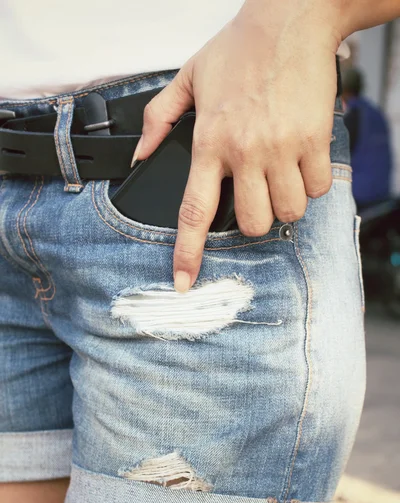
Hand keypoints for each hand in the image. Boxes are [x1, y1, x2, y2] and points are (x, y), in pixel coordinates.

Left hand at [132, 0, 342, 291]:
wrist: (290, 20)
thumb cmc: (240, 48)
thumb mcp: (189, 77)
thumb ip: (159, 118)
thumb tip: (141, 154)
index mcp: (209, 142)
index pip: (193, 211)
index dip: (187, 253)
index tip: (182, 281)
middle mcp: (244, 151)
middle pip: (251, 223)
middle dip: (255, 219)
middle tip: (256, 195)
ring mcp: (281, 148)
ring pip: (288, 211)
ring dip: (285, 202)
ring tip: (280, 173)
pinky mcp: (313, 141)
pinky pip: (317, 188)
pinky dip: (312, 182)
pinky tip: (303, 158)